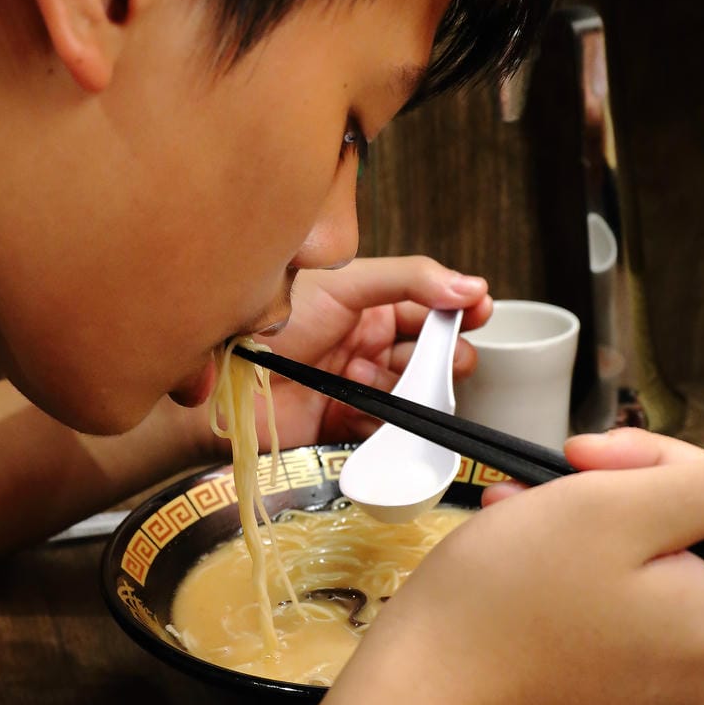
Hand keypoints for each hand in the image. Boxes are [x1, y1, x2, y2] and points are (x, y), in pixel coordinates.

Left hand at [248, 255, 492, 448]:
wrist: (223, 381)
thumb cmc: (272, 322)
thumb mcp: (344, 282)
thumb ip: (410, 279)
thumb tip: (469, 286)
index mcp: (368, 301)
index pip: (429, 303)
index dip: (458, 308)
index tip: (480, 311)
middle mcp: (367, 341)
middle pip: (431, 351)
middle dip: (443, 355)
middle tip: (443, 358)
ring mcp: (359, 383)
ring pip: (415, 390)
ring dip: (408, 386)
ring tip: (376, 377)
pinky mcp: (347, 421)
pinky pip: (389, 425)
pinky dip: (385, 419)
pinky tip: (360, 405)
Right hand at [341, 438, 703, 704]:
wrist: (419, 701)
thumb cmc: (504, 601)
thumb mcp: (612, 512)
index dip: (644, 464)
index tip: (575, 458)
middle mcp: (700, 662)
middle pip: (675, 537)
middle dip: (605, 497)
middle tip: (540, 484)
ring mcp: (649, 686)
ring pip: (630, 568)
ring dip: (574, 527)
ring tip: (513, 513)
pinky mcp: (600, 695)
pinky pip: (601, 612)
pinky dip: (561, 574)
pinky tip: (512, 556)